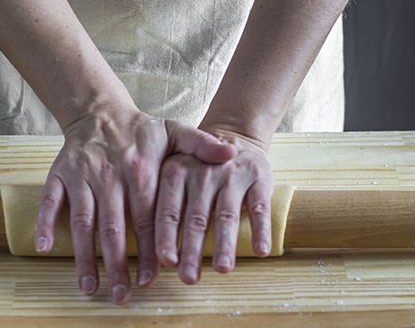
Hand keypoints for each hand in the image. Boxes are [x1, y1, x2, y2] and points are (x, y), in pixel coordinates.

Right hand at [33, 104, 236, 303]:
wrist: (100, 111)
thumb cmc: (142, 129)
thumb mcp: (175, 130)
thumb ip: (203, 144)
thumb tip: (233, 153)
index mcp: (141, 170)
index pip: (148, 217)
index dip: (151, 248)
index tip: (153, 277)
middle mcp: (110, 175)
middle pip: (114, 227)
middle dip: (118, 264)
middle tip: (122, 294)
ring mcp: (82, 175)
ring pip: (83, 221)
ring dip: (85, 256)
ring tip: (90, 287)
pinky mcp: (59, 174)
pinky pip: (50, 200)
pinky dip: (46, 223)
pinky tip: (47, 249)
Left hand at [155, 128, 273, 283]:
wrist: (234, 137)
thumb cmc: (197, 169)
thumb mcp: (174, 172)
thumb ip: (164, 204)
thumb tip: (153, 255)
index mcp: (175, 171)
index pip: (168, 210)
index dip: (166, 238)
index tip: (166, 263)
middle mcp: (203, 172)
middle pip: (196, 218)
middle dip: (192, 250)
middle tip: (189, 278)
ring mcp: (232, 174)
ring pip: (227, 214)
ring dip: (225, 244)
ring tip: (223, 269)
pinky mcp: (258, 177)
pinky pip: (260, 206)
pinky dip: (261, 229)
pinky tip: (261, 250)